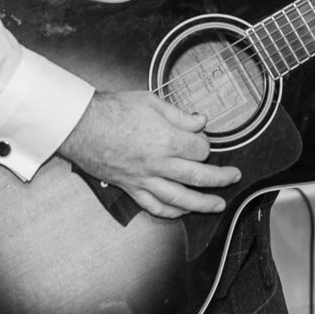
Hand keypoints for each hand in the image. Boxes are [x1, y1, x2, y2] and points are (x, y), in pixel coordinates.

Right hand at [57, 90, 240, 218]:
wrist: (80, 126)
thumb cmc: (112, 110)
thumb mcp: (151, 101)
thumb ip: (179, 114)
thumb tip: (200, 121)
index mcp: (166, 140)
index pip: (200, 149)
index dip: (206, 143)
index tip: (203, 139)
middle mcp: (158, 164)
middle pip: (198, 176)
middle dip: (221, 178)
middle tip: (234, 177)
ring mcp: (144, 179)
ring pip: (180, 198)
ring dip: (203, 204)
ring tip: (218, 205)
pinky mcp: (130, 188)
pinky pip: (154, 206)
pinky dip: (170, 212)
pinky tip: (181, 211)